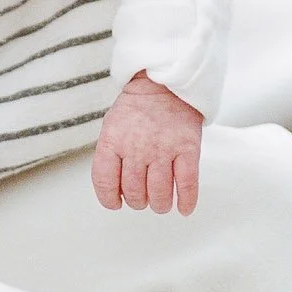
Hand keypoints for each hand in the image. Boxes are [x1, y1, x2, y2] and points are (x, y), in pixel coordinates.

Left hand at [91, 74, 203, 215]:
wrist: (164, 82)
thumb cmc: (137, 108)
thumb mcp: (112, 126)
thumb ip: (110, 155)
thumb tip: (114, 190)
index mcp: (113, 140)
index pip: (104, 181)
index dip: (109, 199)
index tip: (116, 203)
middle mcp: (136, 146)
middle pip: (134, 192)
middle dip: (138, 201)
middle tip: (142, 198)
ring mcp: (163, 148)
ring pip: (160, 194)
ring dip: (160, 205)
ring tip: (161, 202)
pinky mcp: (187, 148)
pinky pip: (187, 184)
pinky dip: (186, 202)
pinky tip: (184, 208)